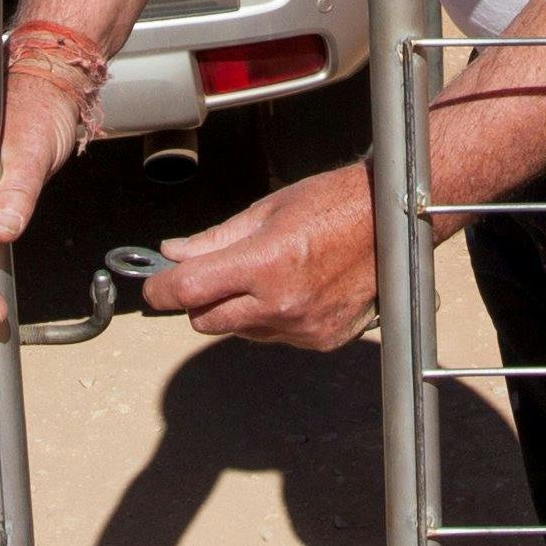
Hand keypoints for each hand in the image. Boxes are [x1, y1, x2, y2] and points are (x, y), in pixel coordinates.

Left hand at [142, 160, 381, 350]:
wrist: (392, 222)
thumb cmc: (334, 205)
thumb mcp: (268, 211)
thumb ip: (215, 240)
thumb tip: (174, 254)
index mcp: (265, 263)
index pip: (189, 290)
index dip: (161, 290)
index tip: (153, 287)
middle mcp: (282, 303)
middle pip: (205, 320)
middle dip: (198, 300)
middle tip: (214, 275)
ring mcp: (303, 327)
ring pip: (239, 332)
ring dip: (237, 311)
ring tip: (269, 276)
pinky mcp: (321, 340)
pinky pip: (275, 338)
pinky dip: (272, 320)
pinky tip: (295, 290)